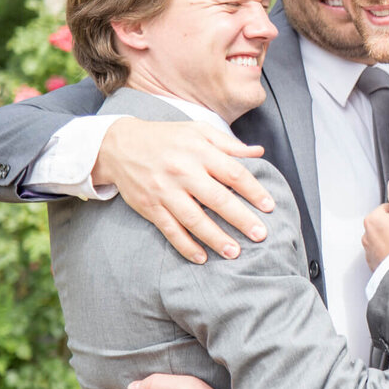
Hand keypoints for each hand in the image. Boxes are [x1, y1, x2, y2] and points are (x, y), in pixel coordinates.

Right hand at [94, 118, 271, 262]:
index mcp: (199, 152)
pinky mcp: (150, 207)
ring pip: (193, 219)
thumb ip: (229, 144)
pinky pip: (170, 230)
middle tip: (260, 235)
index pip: (233, 173)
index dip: (253, 190)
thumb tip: (259, 152)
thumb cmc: (167, 138)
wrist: (119, 145)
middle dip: (240, 219)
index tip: (269, 207)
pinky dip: (185, 246)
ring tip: (234, 252)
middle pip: (217, 199)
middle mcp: (183, 172)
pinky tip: (202, 257)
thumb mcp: (199, 131)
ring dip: (215, 238)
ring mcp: (165, 191)